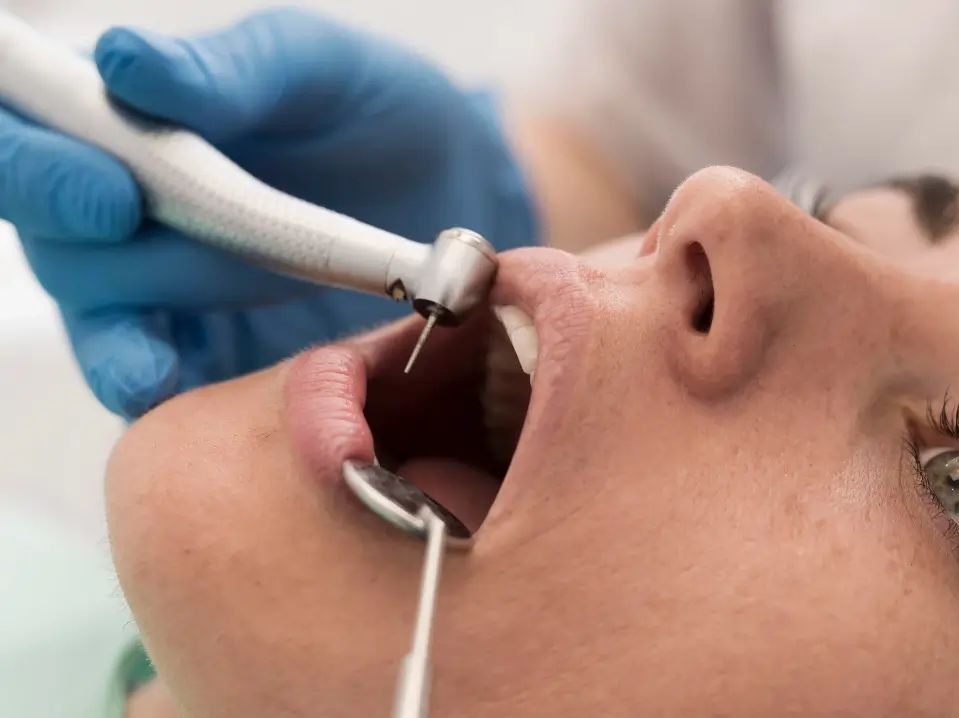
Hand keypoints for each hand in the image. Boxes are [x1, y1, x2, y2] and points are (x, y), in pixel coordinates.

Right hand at [3, 7, 536, 419]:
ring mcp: (169, 289)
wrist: (455, 197)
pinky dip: (160, 391)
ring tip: (156, 359)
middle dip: (79, 236)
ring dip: (122, 332)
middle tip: (127, 218)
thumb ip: (234, 71)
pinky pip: (160, 379)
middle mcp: (134, 210)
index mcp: (136, 125)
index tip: (110, 182)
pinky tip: (180, 396)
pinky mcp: (210, 350)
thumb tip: (127, 62)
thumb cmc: (378, 114)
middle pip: (54, 233)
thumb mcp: (320, 71)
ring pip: (100, 317)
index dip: (41, 161)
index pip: (32, 134)